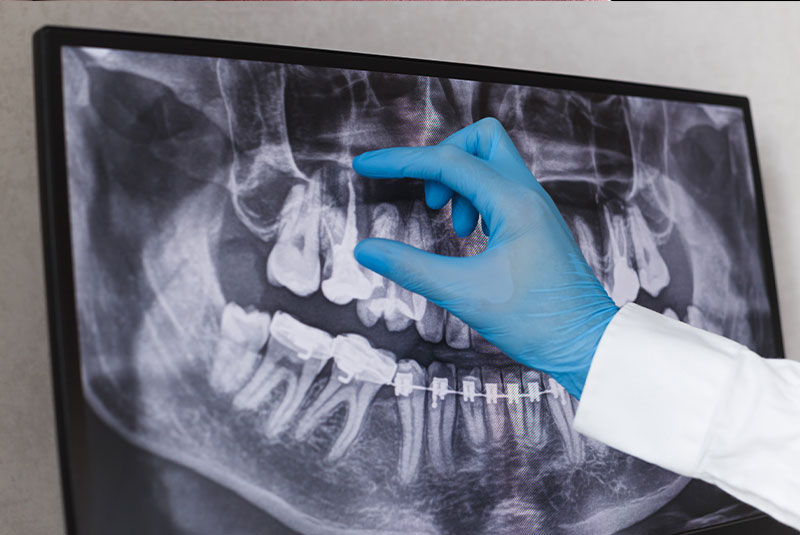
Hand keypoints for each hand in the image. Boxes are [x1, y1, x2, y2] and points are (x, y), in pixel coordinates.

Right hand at [352, 118, 617, 398]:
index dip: (399, 161)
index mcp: (514, 203)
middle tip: (430, 200)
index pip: (446, 162)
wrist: (588, 345)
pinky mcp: (536, 225)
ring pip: (492, 163)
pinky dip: (475, 200)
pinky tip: (470, 236)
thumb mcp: (464, 294)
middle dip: (443, 158)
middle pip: (480, 140)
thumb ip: (410, 267)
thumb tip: (365, 250)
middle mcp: (528, 196)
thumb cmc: (538, 322)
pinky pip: (501, 190)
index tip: (365, 166)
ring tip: (455, 228)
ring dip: (460, 184)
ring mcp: (535, 208)